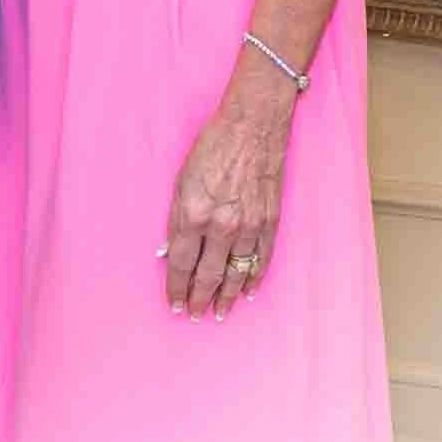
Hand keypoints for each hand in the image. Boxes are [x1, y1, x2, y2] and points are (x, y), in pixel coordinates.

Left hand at [163, 74, 292, 322]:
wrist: (252, 126)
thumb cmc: (212, 146)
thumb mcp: (182, 179)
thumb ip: (178, 217)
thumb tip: (171, 250)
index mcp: (194, 213)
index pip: (181, 262)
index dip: (176, 287)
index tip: (174, 304)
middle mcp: (221, 225)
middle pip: (208, 275)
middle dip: (199, 298)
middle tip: (194, 315)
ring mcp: (248, 227)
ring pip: (235, 274)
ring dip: (226, 296)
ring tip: (219, 312)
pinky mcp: (269, 222)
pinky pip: (261, 261)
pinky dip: (253, 279)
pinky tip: (247, 292)